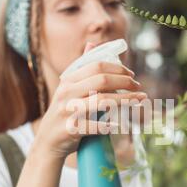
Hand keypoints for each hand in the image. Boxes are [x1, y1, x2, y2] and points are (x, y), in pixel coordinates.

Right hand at [33, 43, 146, 160]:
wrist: (47, 143)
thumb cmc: (65, 114)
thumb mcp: (68, 89)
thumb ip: (82, 70)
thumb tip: (92, 44)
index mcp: (68, 80)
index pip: (97, 66)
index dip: (118, 68)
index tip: (132, 75)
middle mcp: (66, 93)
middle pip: (102, 81)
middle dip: (125, 82)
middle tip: (139, 88)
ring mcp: (67, 111)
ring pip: (101, 101)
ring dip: (125, 101)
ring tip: (139, 101)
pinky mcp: (70, 129)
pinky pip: (94, 126)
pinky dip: (109, 125)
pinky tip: (120, 125)